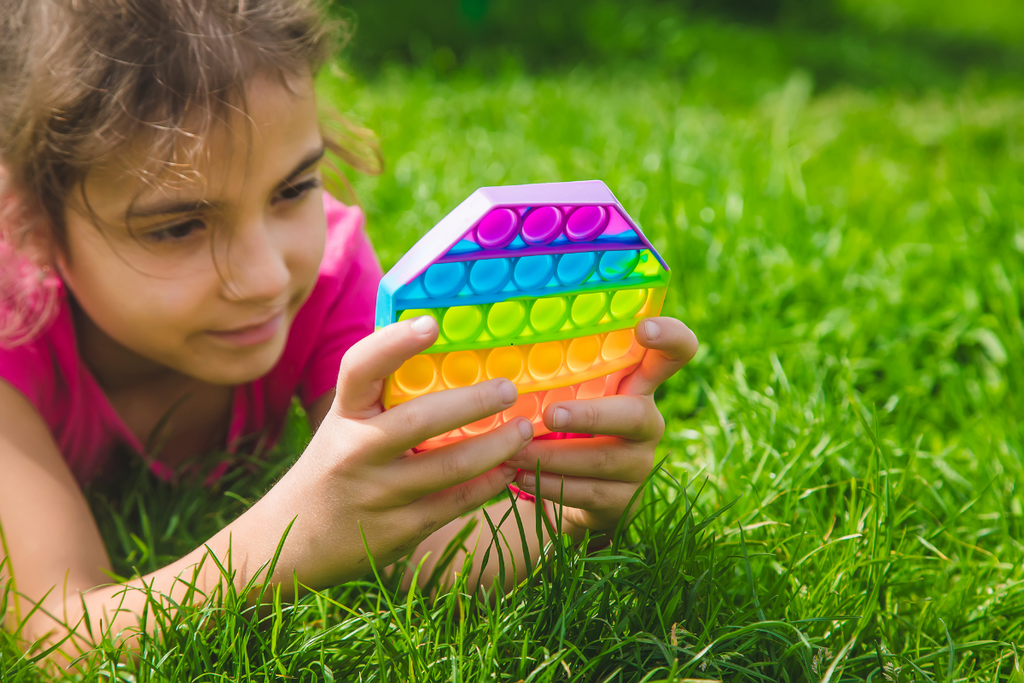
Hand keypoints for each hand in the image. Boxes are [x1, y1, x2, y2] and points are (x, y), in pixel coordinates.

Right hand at [245, 316, 533, 588]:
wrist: (292, 543)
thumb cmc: (335, 467)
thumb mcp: (345, 425)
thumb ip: (382, 396)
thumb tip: (443, 347)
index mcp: (344, 415)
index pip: (360, 368)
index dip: (393, 342)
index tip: (431, 324)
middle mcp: (355, 452)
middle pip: (422, 419)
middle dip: (474, 401)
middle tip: (509, 388)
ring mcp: (378, 494)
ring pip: (450, 465)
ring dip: (497, 446)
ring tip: (524, 429)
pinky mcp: (398, 530)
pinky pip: (456, 503)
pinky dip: (490, 484)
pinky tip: (510, 469)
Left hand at [504, 317, 697, 534]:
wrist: (575, 495)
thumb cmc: (565, 428)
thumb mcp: (567, 394)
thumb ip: (554, 372)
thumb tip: (494, 350)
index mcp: (636, 385)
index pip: (675, 354)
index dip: (671, 338)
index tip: (645, 328)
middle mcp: (647, 421)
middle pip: (635, 415)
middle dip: (591, 415)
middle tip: (551, 414)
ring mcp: (640, 463)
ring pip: (603, 458)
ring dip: (553, 456)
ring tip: (513, 452)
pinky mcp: (626, 499)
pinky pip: (588, 492)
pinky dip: (550, 484)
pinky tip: (519, 477)